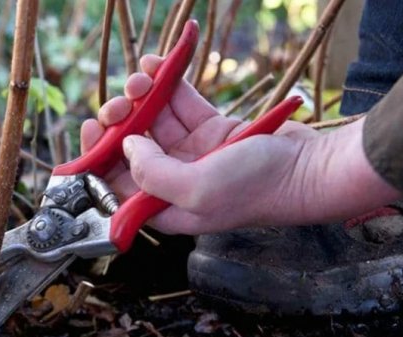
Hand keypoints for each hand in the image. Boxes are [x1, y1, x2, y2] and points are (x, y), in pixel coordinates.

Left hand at [80, 55, 398, 233]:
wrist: (310, 168)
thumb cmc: (257, 189)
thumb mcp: (196, 190)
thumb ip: (152, 173)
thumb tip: (126, 145)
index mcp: (163, 207)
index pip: (115, 185)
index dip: (97, 157)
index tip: (92, 129)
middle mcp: (173, 181)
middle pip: (130, 148)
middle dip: (119, 121)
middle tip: (120, 104)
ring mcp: (192, 153)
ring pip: (152, 120)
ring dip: (141, 96)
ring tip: (142, 76)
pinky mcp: (212, 129)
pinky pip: (180, 102)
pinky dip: (167, 82)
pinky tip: (155, 64)